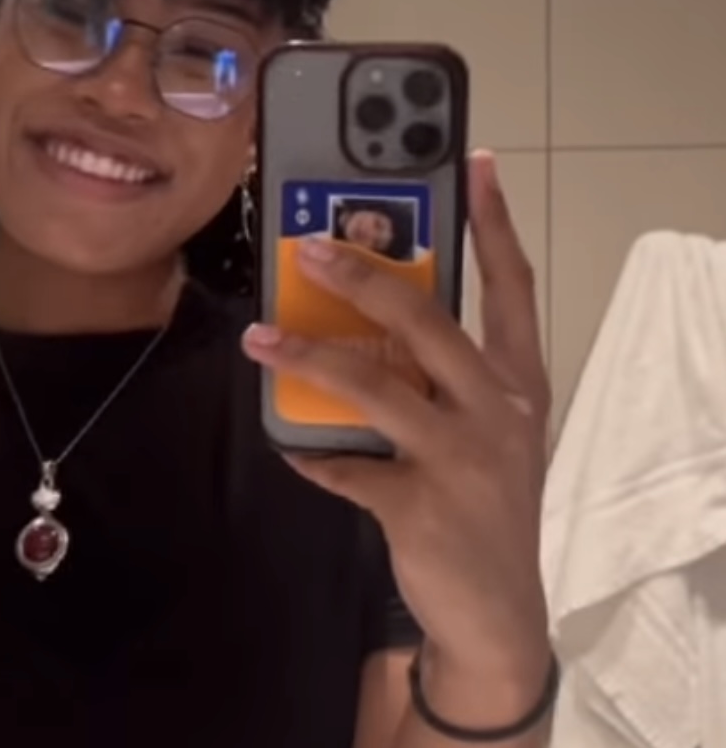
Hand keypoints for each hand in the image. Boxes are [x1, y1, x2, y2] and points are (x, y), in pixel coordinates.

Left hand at [242, 151, 549, 673]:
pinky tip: (290, 447)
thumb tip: (362, 316)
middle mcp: (499, 408)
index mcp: (517, 379)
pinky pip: (347, 467)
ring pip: (375, 387)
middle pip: (428, 323)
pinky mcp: (422, 505)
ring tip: (260, 337)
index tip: (475, 163)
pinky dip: (314, 455)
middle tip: (312, 246)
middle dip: (367, 278)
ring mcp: (464, 458)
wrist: (498, 613)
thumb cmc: (484, 498)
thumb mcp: (484, 426)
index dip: (494, 222)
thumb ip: (440, 373)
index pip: (511, 285)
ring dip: (310, 357)